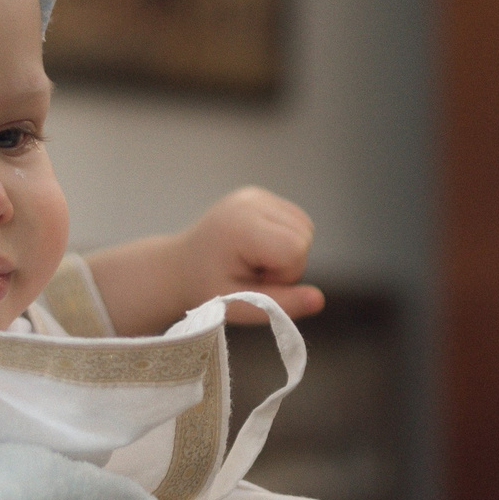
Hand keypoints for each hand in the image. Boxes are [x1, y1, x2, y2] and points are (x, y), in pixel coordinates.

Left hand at [87, 187, 324, 334]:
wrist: (179, 267)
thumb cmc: (205, 289)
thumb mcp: (239, 305)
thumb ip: (280, 304)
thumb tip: (319, 300)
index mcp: (241, 226)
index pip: (296, 249)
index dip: (284, 275)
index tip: (253, 281)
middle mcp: (251, 201)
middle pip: (304, 237)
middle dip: (286, 264)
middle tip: (251, 273)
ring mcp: (256, 194)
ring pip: (305, 228)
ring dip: (288, 252)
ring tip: (253, 261)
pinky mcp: (260, 194)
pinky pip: (297, 220)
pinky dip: (286, 239)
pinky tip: (258, 248)